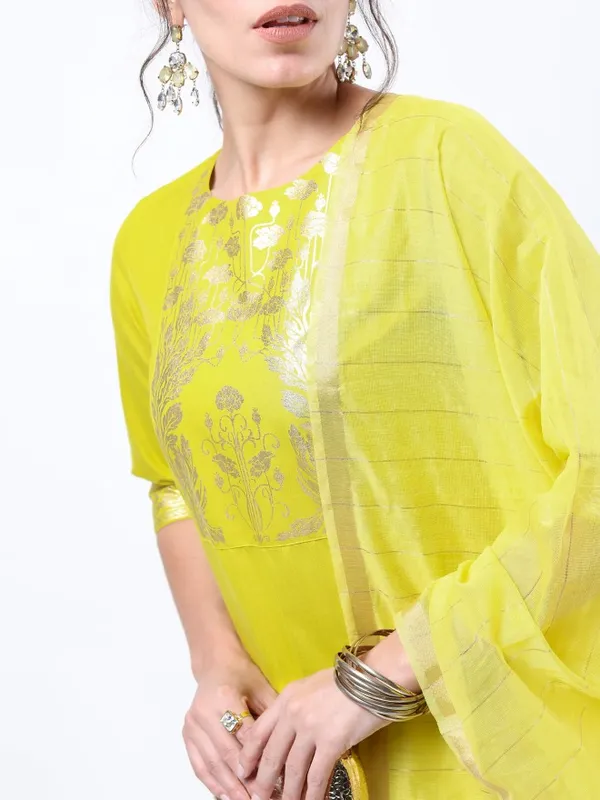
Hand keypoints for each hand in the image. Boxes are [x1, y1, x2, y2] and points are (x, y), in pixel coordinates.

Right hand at [182, 646, 276, 799]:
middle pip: (226, 753)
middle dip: (243, 781)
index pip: (244, 736)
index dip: (259, 760)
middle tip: (259, 798)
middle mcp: (204, 711)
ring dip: (227, 787)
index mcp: (225, 696)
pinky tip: (224, 795)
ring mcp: (192, 724)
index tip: (273, 780)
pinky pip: (198, 764)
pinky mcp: (187, 734)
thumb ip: (271, 718)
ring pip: (210, 763)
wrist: (215, 663)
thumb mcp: (262, 688)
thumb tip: (286, 751)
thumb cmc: (241, 674)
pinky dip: (211, 782)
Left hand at [237, 630, 418, 799]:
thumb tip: (289, 731)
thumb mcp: (312, 686)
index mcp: (286, 698)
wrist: (374, 676)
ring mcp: (311, 728)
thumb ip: (296, 706)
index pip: (258, 732)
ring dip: (288, 793)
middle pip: (271, 755)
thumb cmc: (347, 680)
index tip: (242, 770)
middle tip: (258, 797)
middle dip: (263, 781)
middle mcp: (293, 713)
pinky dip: (312, 794)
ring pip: (292, 770)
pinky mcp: (331, 742)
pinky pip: (317, 775)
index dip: (248, 755)